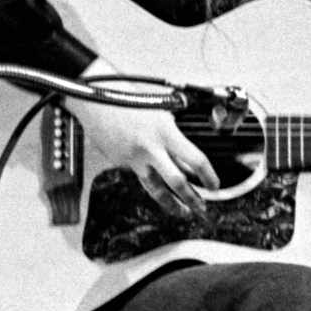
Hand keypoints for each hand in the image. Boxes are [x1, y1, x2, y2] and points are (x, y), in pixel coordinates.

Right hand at [68, 62, 216, 215]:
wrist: (96, 100)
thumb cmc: (129, 99)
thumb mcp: (160, 114)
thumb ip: (174, 139)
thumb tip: (187, 162)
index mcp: (165, 132)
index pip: (195, 160)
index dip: (209, 176)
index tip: (214, 184)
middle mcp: (150, 148)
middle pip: (177, 182)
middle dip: (192, 199)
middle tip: (201, 207)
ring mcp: (134, 158)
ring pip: (156, 188)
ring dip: (171, 203)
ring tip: (182, 211)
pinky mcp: (121, 163)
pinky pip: (140, 174)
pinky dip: (150, 177)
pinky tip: (155, 179)